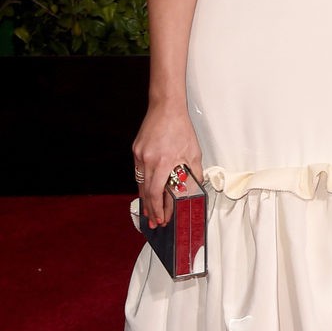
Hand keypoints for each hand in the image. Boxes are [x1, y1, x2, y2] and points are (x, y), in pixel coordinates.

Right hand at [133, 105, 202, 226]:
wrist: (166, 108)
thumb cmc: (180, 128)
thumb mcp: (193, 152)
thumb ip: (194, 173)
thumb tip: (195, 189)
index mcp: (164, 162)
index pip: (157, 193)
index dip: (159, 209)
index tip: (162, 219)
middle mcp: (148, 160)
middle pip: (146, 192)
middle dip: (151, 209)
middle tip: (154, 222)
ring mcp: (140, 155)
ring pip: (140, 183)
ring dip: (145, 199)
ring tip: (149, 212)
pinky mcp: (136, 151)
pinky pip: (139, 172)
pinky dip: (143, 184)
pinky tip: (146, 191)